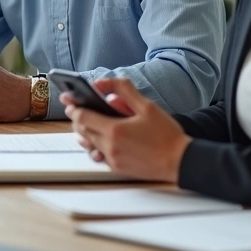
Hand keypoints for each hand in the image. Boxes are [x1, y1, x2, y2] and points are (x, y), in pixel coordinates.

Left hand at [64, 78, 189, 181]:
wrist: (180, 161)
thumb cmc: (167, 135)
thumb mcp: (147, 106)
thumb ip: (124, 90)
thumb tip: (102, 83)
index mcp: (114, 130)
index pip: (82, 117)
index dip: (74, 107)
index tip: (70, 100)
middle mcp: (110, 146)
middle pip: (82, 130)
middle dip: (77, 118)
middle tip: (75, 109)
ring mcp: (112, 159)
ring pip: (88, 144)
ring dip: (84, 132)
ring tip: (85, 123)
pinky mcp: (117, 168)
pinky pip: (98, 155)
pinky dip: (94, 145)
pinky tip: (98, 139)